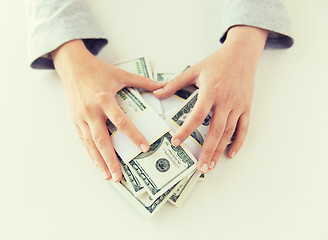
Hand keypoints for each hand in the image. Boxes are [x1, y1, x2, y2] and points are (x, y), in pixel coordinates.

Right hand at [52, 40, 164, 181]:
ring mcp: (80, 117)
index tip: (144, 147)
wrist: (73, 67)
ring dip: (99, 161)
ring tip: (108, 176)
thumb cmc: (97, 70)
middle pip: (102, 139)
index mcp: (104, 99)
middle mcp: (91, 111)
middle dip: (111, 160)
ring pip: (90, 144)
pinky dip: (90, 153)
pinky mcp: (74, 120)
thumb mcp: (120, 74)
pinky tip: (97, 164)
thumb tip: (163, 85)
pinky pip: (82, 140)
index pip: (121, 121)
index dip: (133, 135)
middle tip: (119, 176)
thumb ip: (142, 82)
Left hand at [154, 26, 267, 172]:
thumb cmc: (216, 62)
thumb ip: (175, 83)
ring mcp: (238, 106)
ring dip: (220, 151)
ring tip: (211, 165)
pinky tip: (231, 154)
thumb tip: (156, 93)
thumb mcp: (194, 70)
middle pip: (216, 131)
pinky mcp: (246, 107)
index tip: (176, 142)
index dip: (186, 130)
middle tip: (200, 168)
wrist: (242, 54)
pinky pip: (244, 128)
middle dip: (208, 151)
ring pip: (229, 133)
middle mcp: (225, 101)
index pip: (197, 115)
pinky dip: (238, 142)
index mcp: (210, 92)